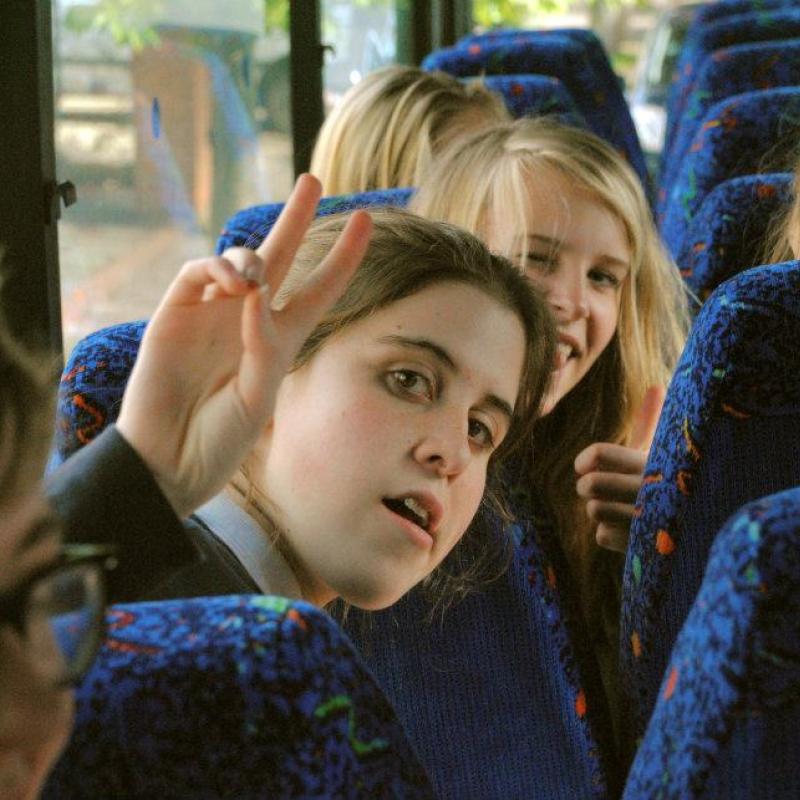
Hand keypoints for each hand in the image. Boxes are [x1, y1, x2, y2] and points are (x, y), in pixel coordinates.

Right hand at [116, 174, 371, 516]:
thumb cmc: (221, 438)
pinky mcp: (175, 314)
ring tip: (250, 276)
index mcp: (280, 341)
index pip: (318, 291)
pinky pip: (196, 274)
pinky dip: (216, 270)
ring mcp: (211, 314)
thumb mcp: (259, 397)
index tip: (366, 222)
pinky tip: (231, 286)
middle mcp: (248, 320)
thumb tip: (257, 293)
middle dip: (295, 217)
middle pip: (278, 257)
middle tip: (313, 178)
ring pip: (236, 260)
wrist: (170, 459)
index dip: (342, 258)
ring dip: (248, 256)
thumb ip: (265, 345)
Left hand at [574, 385, 664, 552]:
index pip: (600, 454)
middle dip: (586, 485)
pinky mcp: (644, 546)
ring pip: (595, 510)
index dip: (587, 458)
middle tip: (592, 486)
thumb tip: (657, 386)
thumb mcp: (661, 451)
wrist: (699, 526)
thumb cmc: (669, 480)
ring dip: (598, 509)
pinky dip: (608, 533)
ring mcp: (649, 521)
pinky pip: (602, 535)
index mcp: (653, 462)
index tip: (585, 463)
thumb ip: (650, 422)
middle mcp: (653, 490)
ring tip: (614, 506)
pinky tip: (626, 529)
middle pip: (591, 485)